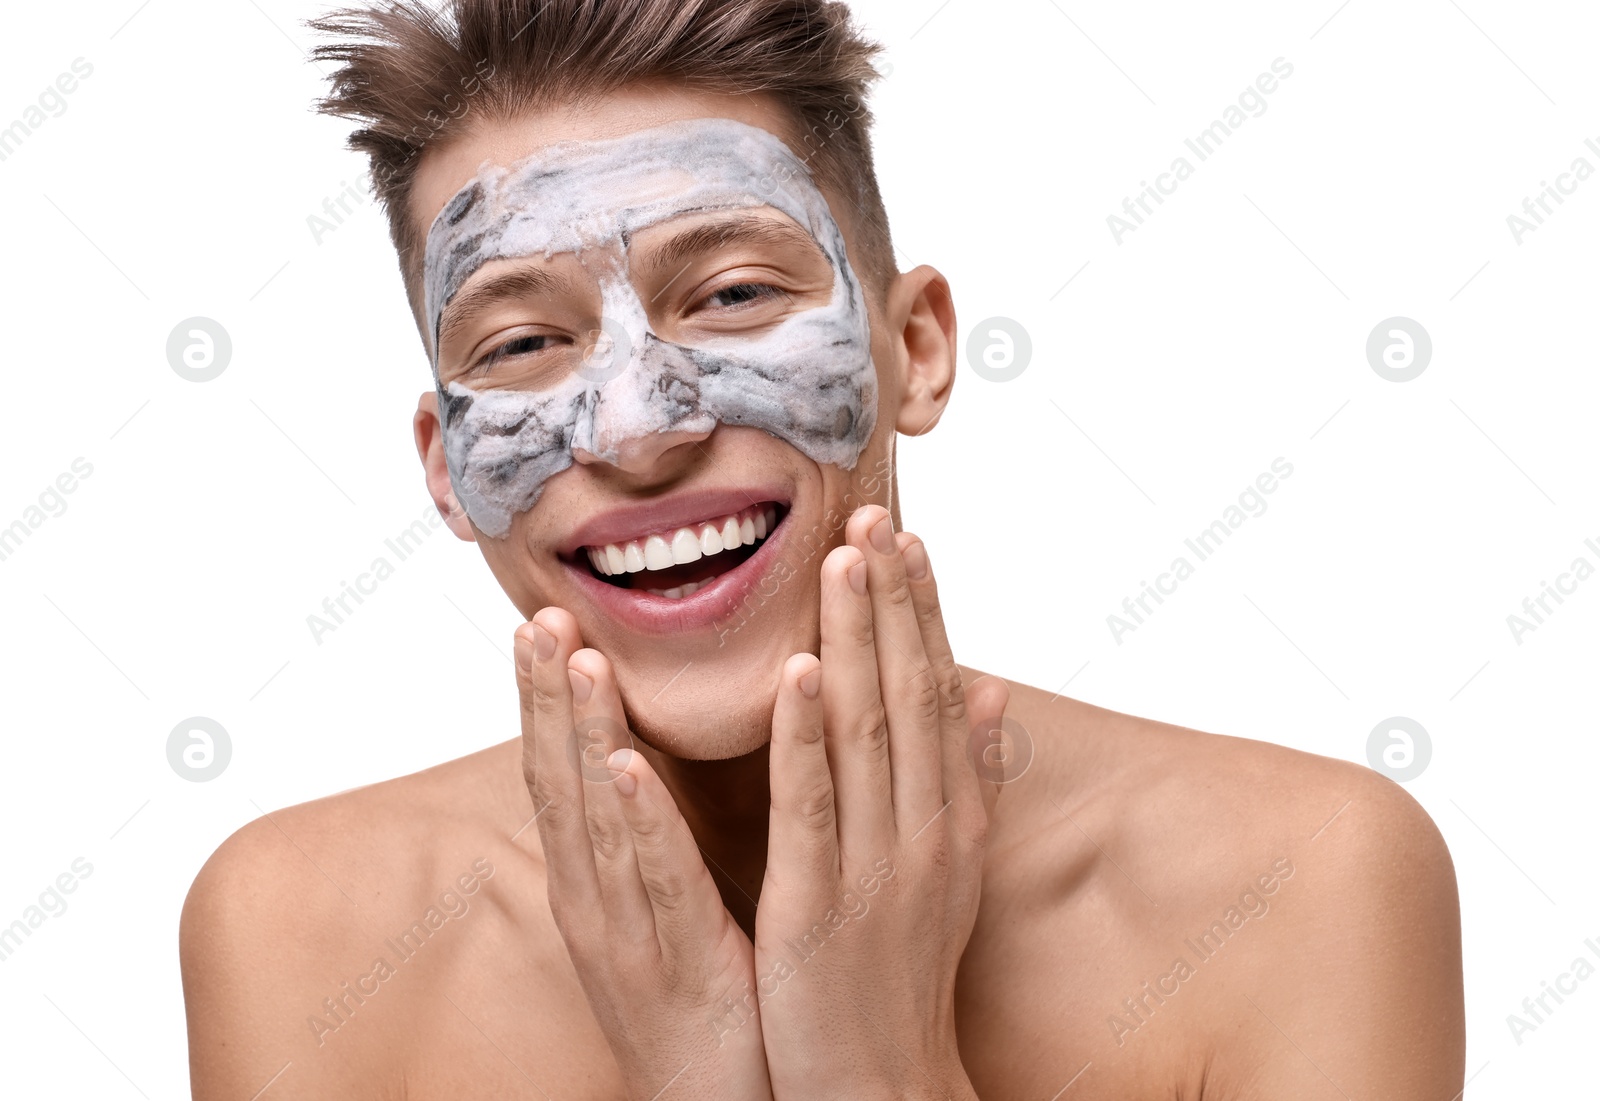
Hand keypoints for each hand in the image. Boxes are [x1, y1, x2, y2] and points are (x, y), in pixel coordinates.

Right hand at [516, 609, 773, 1100]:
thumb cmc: (701, 1000)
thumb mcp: (662, 907)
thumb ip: (652, 834)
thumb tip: (642, 761)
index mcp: (596, 883)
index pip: (559, 774)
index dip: (546, 700)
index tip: (543, 622)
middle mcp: (595, 902)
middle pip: (560, 783)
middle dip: (548, 697)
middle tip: (541, 615)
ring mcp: (628, 935)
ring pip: (598, 820)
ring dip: (586, 734)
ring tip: (578, 659)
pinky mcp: (679, 964)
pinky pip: (659, 883)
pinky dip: (640, 822)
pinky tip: (629, 768)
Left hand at [754, 506, 1007, 1100]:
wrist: (881, 1085)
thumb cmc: (902, 970)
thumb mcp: (948, 867)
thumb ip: (964, 774)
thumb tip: (987, 688)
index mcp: (948, 817)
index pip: (937, 692)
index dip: (922, 611)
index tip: (905, 538)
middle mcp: (923, 830)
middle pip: (908, 694)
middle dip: (890, 600)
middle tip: (872, 514)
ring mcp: (875, 866)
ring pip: (867, 732)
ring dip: (858, 639)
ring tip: (842, 558)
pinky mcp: (819, 905)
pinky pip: (812, 806)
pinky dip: (804, 735)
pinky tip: (798, 669)